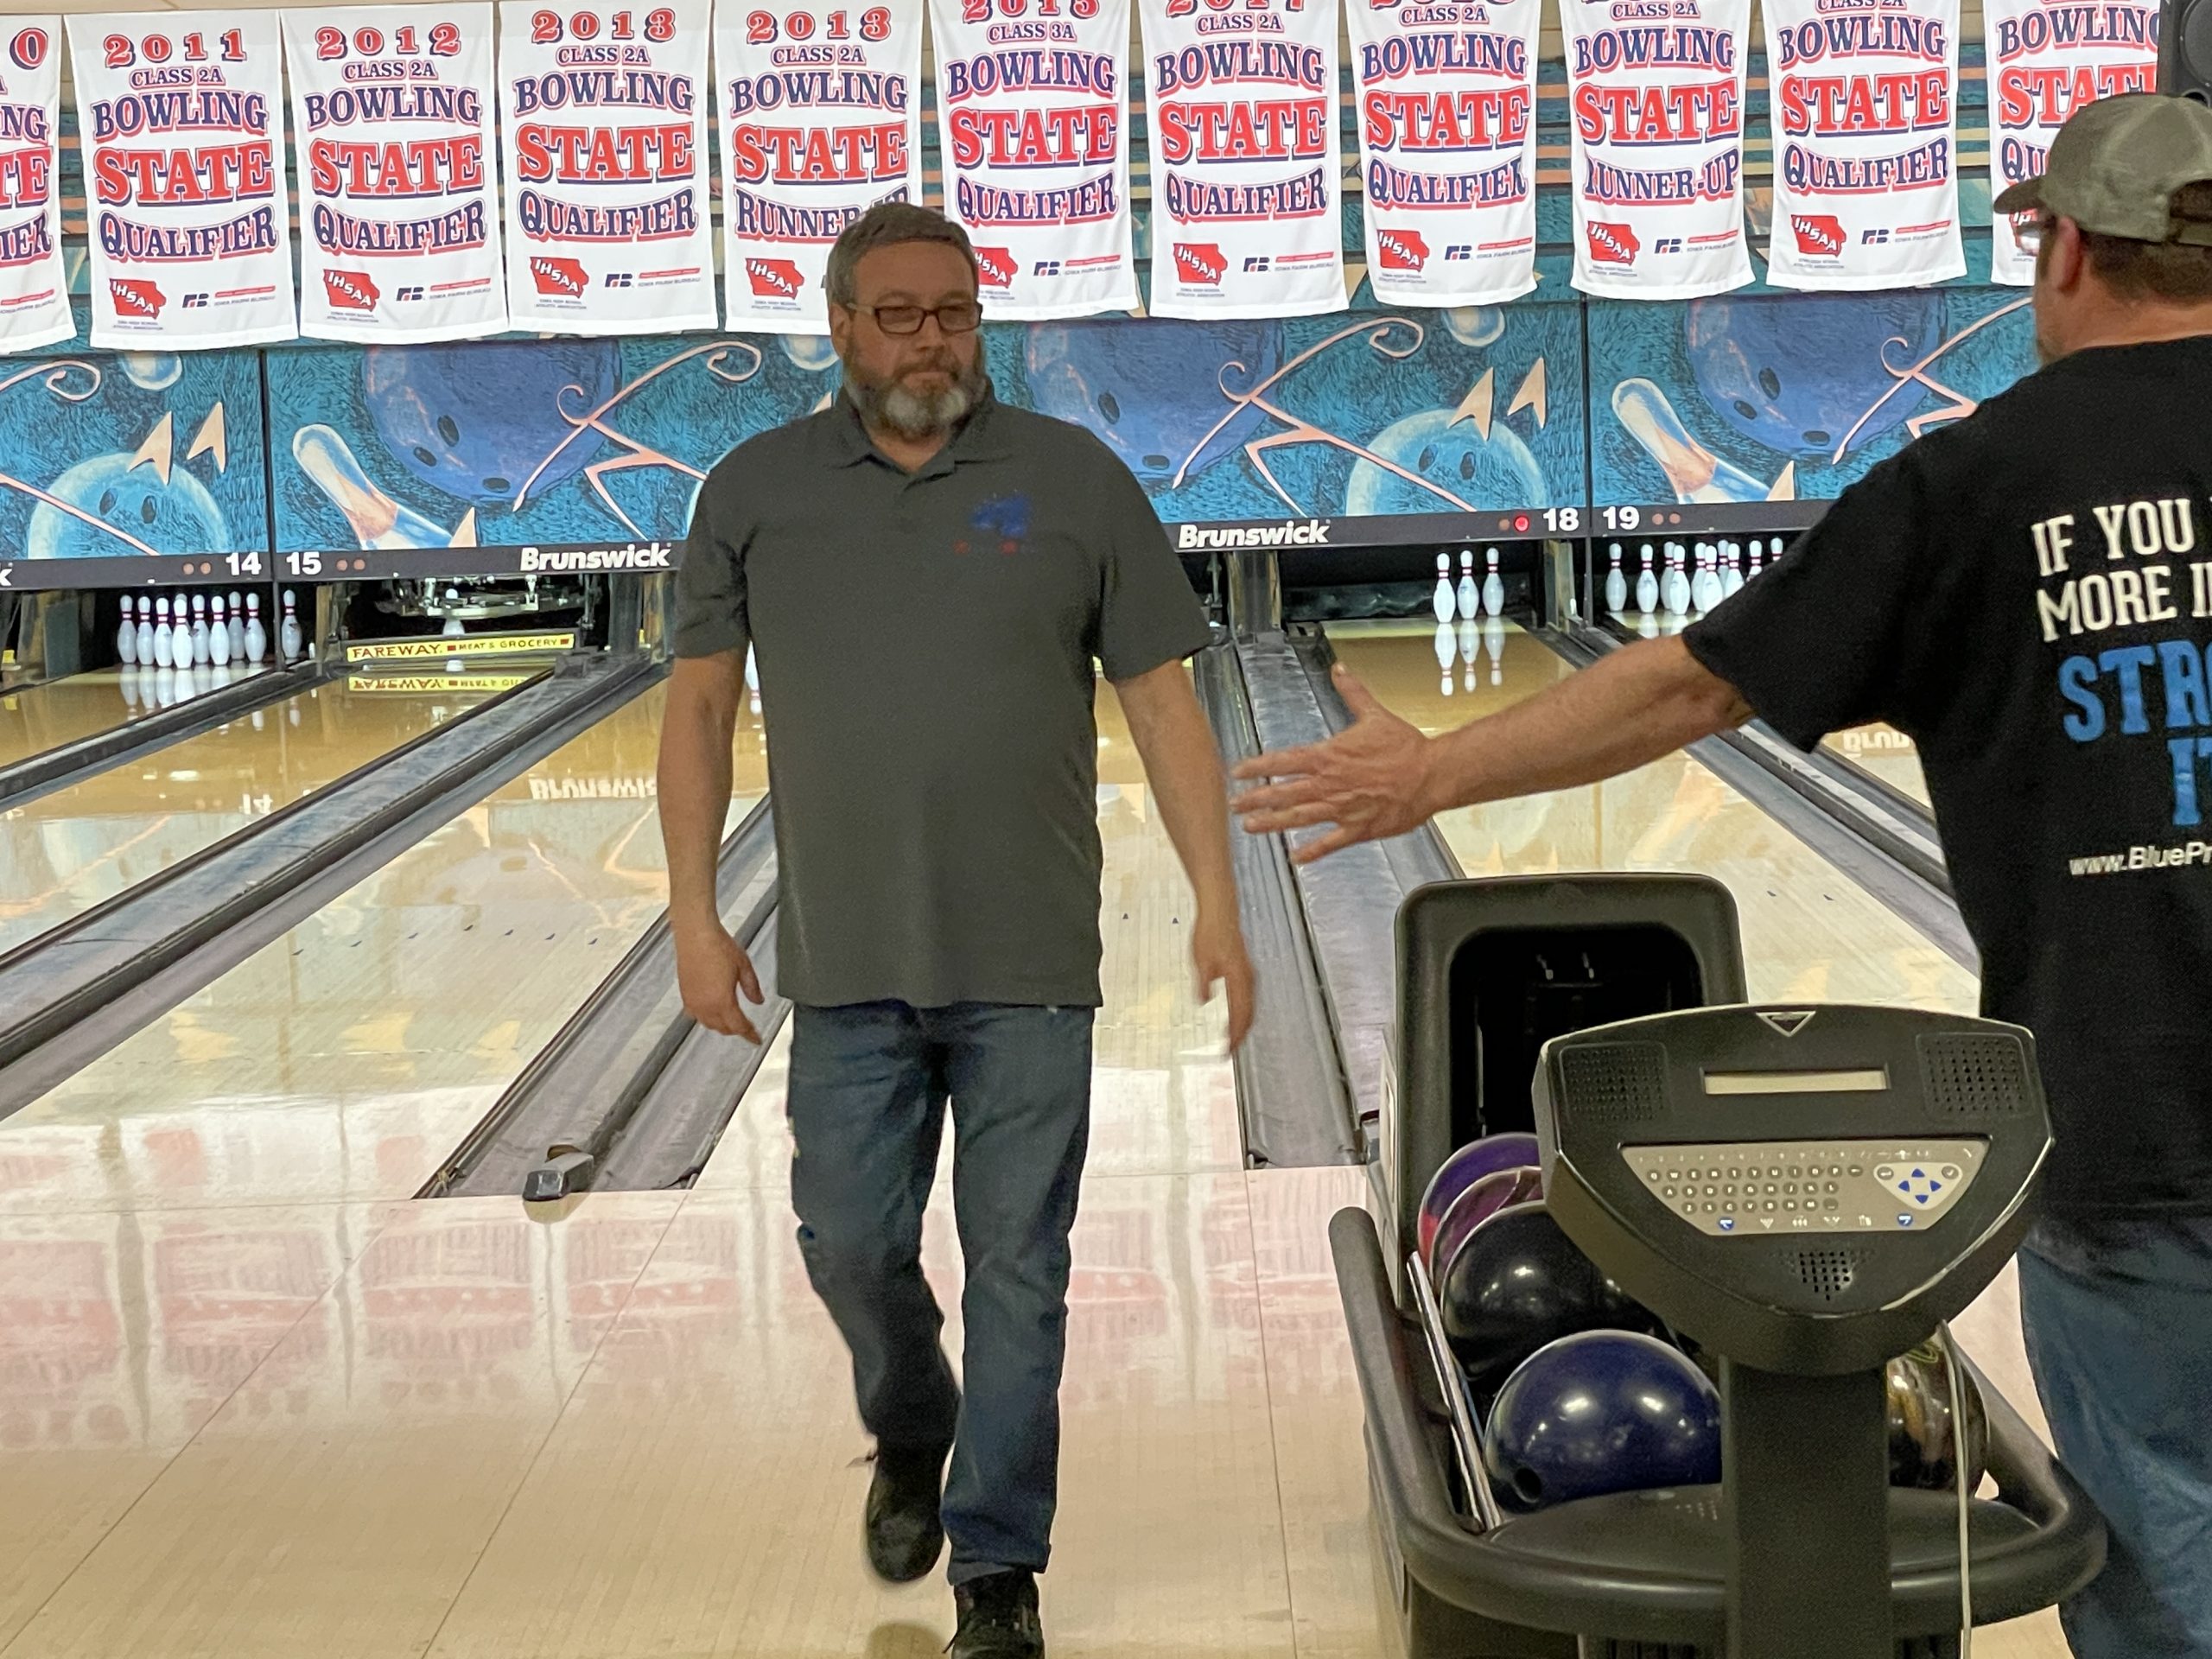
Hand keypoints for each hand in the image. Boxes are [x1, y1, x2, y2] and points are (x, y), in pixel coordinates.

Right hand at [673, 918, 763, 1041]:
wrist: (695, 934)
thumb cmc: (717, 946)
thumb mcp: (744, 966)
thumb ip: (752, 987)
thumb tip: (758, 1001)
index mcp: (722, 1001)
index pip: (739, 1026)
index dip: (750, 1035)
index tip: (757, 1040)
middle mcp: (705, 1005)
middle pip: (723, 1028)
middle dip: (736, 1030)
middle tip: (747, 1028)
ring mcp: (692, 1001)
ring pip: (708, 1024)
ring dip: (721, 1026)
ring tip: (732, 1022)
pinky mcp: (684, 994)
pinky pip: (696, 1015)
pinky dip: (706, 1018)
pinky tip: (711, 1012)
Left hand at [1193, 908, 1255, 1051]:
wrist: (1220, 910)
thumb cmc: (1210, 932)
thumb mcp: (1201, 961)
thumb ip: (1204, 984)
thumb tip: (1204, 1002)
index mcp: (1239, 979)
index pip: (1239, 1015)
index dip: (1234, 1036)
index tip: (1227, 1052)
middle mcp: (1248, 979)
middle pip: (1248, 1015)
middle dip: (1240, 1035)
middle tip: (1229, 1052)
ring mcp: (1248, 974)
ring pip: (1249, 1007)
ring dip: (1241, 1024)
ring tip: (1232, 1039)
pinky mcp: (1244, 969)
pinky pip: (1246, 997)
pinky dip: (1242, 1011)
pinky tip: (1233, 1014)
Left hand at [1232, 665, 1437, 862]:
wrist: (1432, 773)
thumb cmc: (1405, 747)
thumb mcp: (1374, 714)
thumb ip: (1352, 692)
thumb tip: (1339, 669)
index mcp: (1330, 756)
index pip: (1284, 761)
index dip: (1258, 767)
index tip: (1238, 772)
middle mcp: (1330, 784)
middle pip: (1284, 792)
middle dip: (1256, 798)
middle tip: (1234, 805)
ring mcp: (1343, 808)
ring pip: (1299, 818)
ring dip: (1273, 823)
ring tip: (1250, 827)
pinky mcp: (1359, 827)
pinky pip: (1330, 842)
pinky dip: (1312, 851)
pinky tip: (1296, 858)